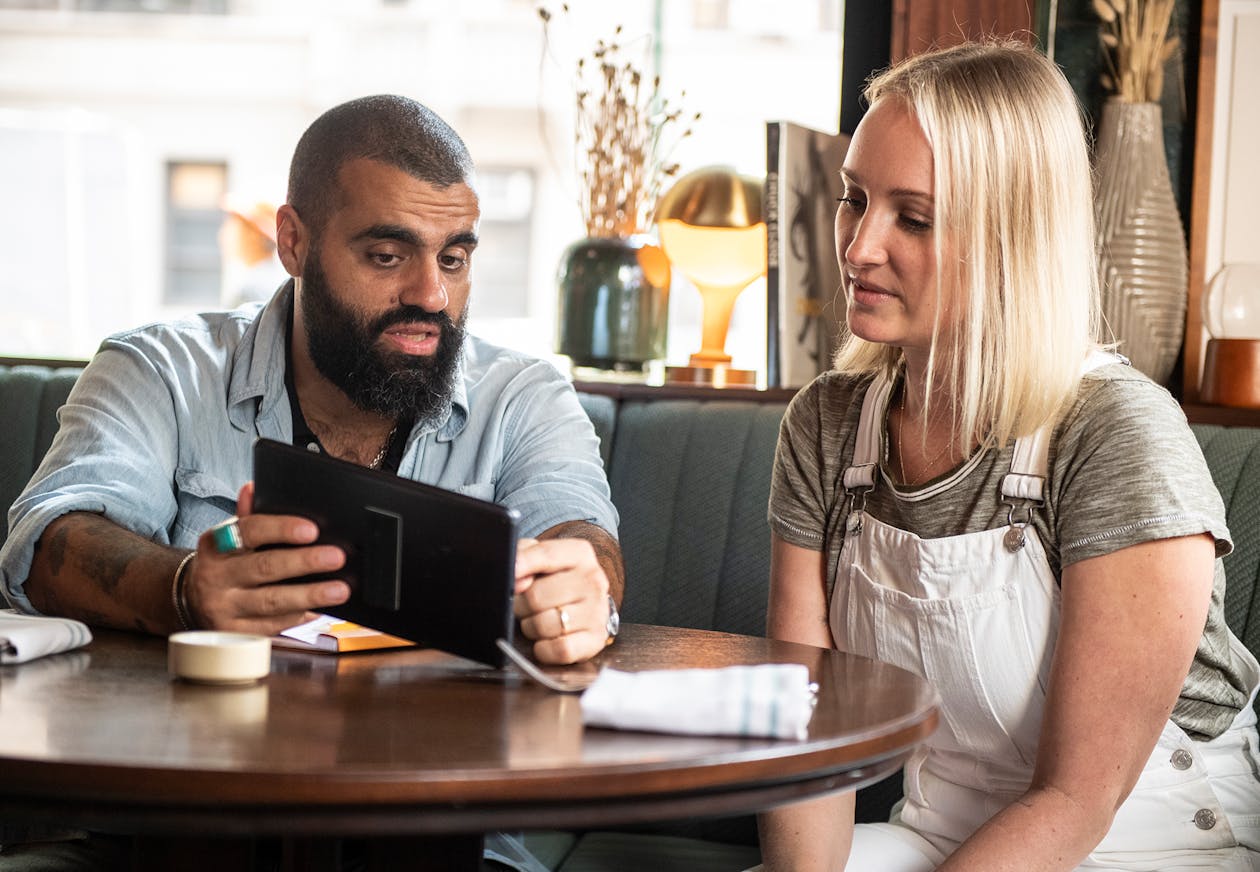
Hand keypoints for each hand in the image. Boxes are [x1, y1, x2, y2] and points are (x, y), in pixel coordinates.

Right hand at [181, 483, 350, 634]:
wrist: (192, 600)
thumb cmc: (225, 562)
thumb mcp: (230, 537)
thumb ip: (249, 515)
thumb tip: (253, 487)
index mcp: (215, 545)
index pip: (249, 531)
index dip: (281, 529)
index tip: (311, 529)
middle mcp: (215, 577)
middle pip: (264, 567)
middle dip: (304, 562)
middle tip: (337, 557)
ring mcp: (223, 608)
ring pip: (272, 602)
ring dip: (310, 595)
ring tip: (340, 589)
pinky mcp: (235, 633)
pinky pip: (273, 625)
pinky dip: (300, 616)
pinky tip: (322, 608)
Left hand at [514, 537, 612, 663]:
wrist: (587, 606)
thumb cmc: (557, 582)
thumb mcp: (541, 559)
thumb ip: (524, 556)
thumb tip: (517, 577)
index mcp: (579, 554)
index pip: (546, 555)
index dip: (522, 564)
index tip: (510, 574)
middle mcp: (593, 581)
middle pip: (537, 596)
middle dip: (522, 605)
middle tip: (526, 606)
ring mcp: (597, 611)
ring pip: (545, 625)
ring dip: (531, 628)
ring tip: (538, 620)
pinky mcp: (595, 639)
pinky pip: (560, 649)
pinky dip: (545, 650)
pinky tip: (546, 640)